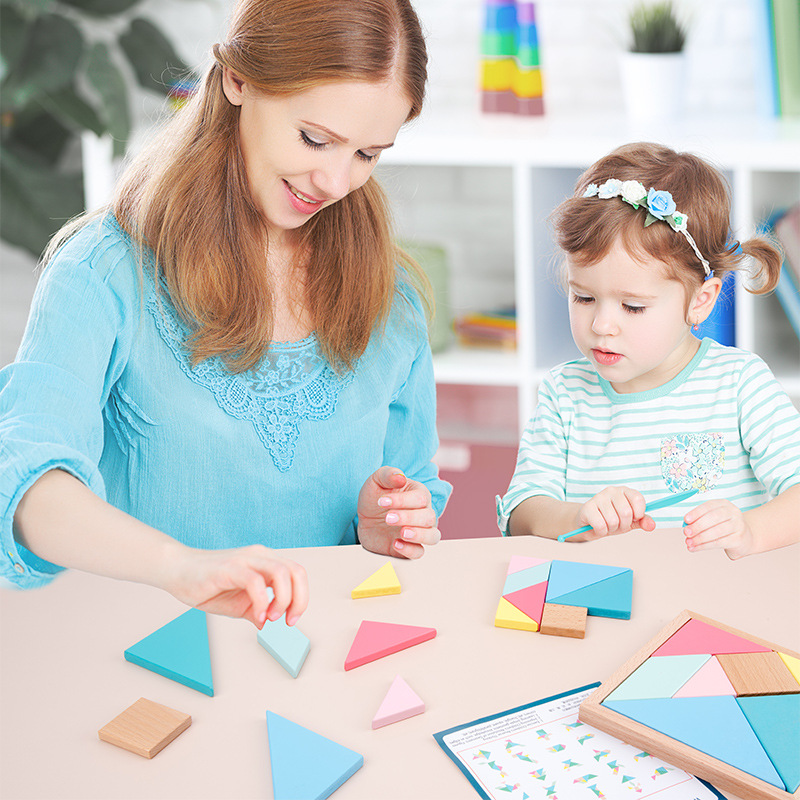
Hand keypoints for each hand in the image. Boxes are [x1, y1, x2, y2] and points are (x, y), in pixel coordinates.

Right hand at [164, 544, 308, 628]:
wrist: (176, 571)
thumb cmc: (207, 585)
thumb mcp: (238, 604)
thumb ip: (256, 611)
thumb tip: (268, 624)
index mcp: (266, 562)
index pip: (297, 574)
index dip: (301, 598)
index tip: (291, 620)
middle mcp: (260, 557)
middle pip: (296, 571)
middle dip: (298, 600)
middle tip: (286, 620)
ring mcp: (245, 560)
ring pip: (281, 572)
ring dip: (283, 600)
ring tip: (270, 617)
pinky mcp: (229, 567)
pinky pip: (255, 581)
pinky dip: (261, 601)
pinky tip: (255, 615)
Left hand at [357, 466, 440, 558]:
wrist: (365, 519)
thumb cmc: (375, 497)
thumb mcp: (376, 481)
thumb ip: (388, 474)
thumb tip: (401, 477)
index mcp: (419, 494)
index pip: (421, 498)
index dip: (402, 500)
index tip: (382, 502)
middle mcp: (424, 513)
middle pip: (429, 517)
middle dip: (408, 517)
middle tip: (387, 518)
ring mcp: (419, 532)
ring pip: (433, 536)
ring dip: (418, 535)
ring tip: (401, 532)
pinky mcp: (410, 547)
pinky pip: (419, 552)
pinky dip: (410, 550)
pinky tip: (395, 544)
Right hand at [573, 486, 655, 540]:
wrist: (589, 523)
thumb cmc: (612, 519)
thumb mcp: (630, 521)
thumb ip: (642, 521)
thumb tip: (652, 525)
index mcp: (624, 491)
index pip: (638, 498)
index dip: (638, 513)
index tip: (633, 518)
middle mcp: (611, 491)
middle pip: (626, 512)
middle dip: (624, 525)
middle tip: (618, 524)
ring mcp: (598, 497)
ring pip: (613, 521)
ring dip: (611, 529)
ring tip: (607, 525)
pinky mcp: (587, 507)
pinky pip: (600, 525)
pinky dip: (601, 531)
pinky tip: (597, 527)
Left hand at [683, 500, 754, 559]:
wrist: (745, 538)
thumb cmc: (724, 526)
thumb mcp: (713, 519)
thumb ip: (700, 520)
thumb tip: (686, 526)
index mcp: (724, 504)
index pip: (709, 506)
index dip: (696, 513)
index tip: (686, 520)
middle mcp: (733, 513)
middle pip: (714, 518)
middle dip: (698, 526)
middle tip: (686, 532)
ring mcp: (738, 526)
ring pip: (716, 532)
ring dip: (700, 538)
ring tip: (688, 542)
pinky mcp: (738, 539)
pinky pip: (719, 543)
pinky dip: (704, 546)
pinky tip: (695, 548)